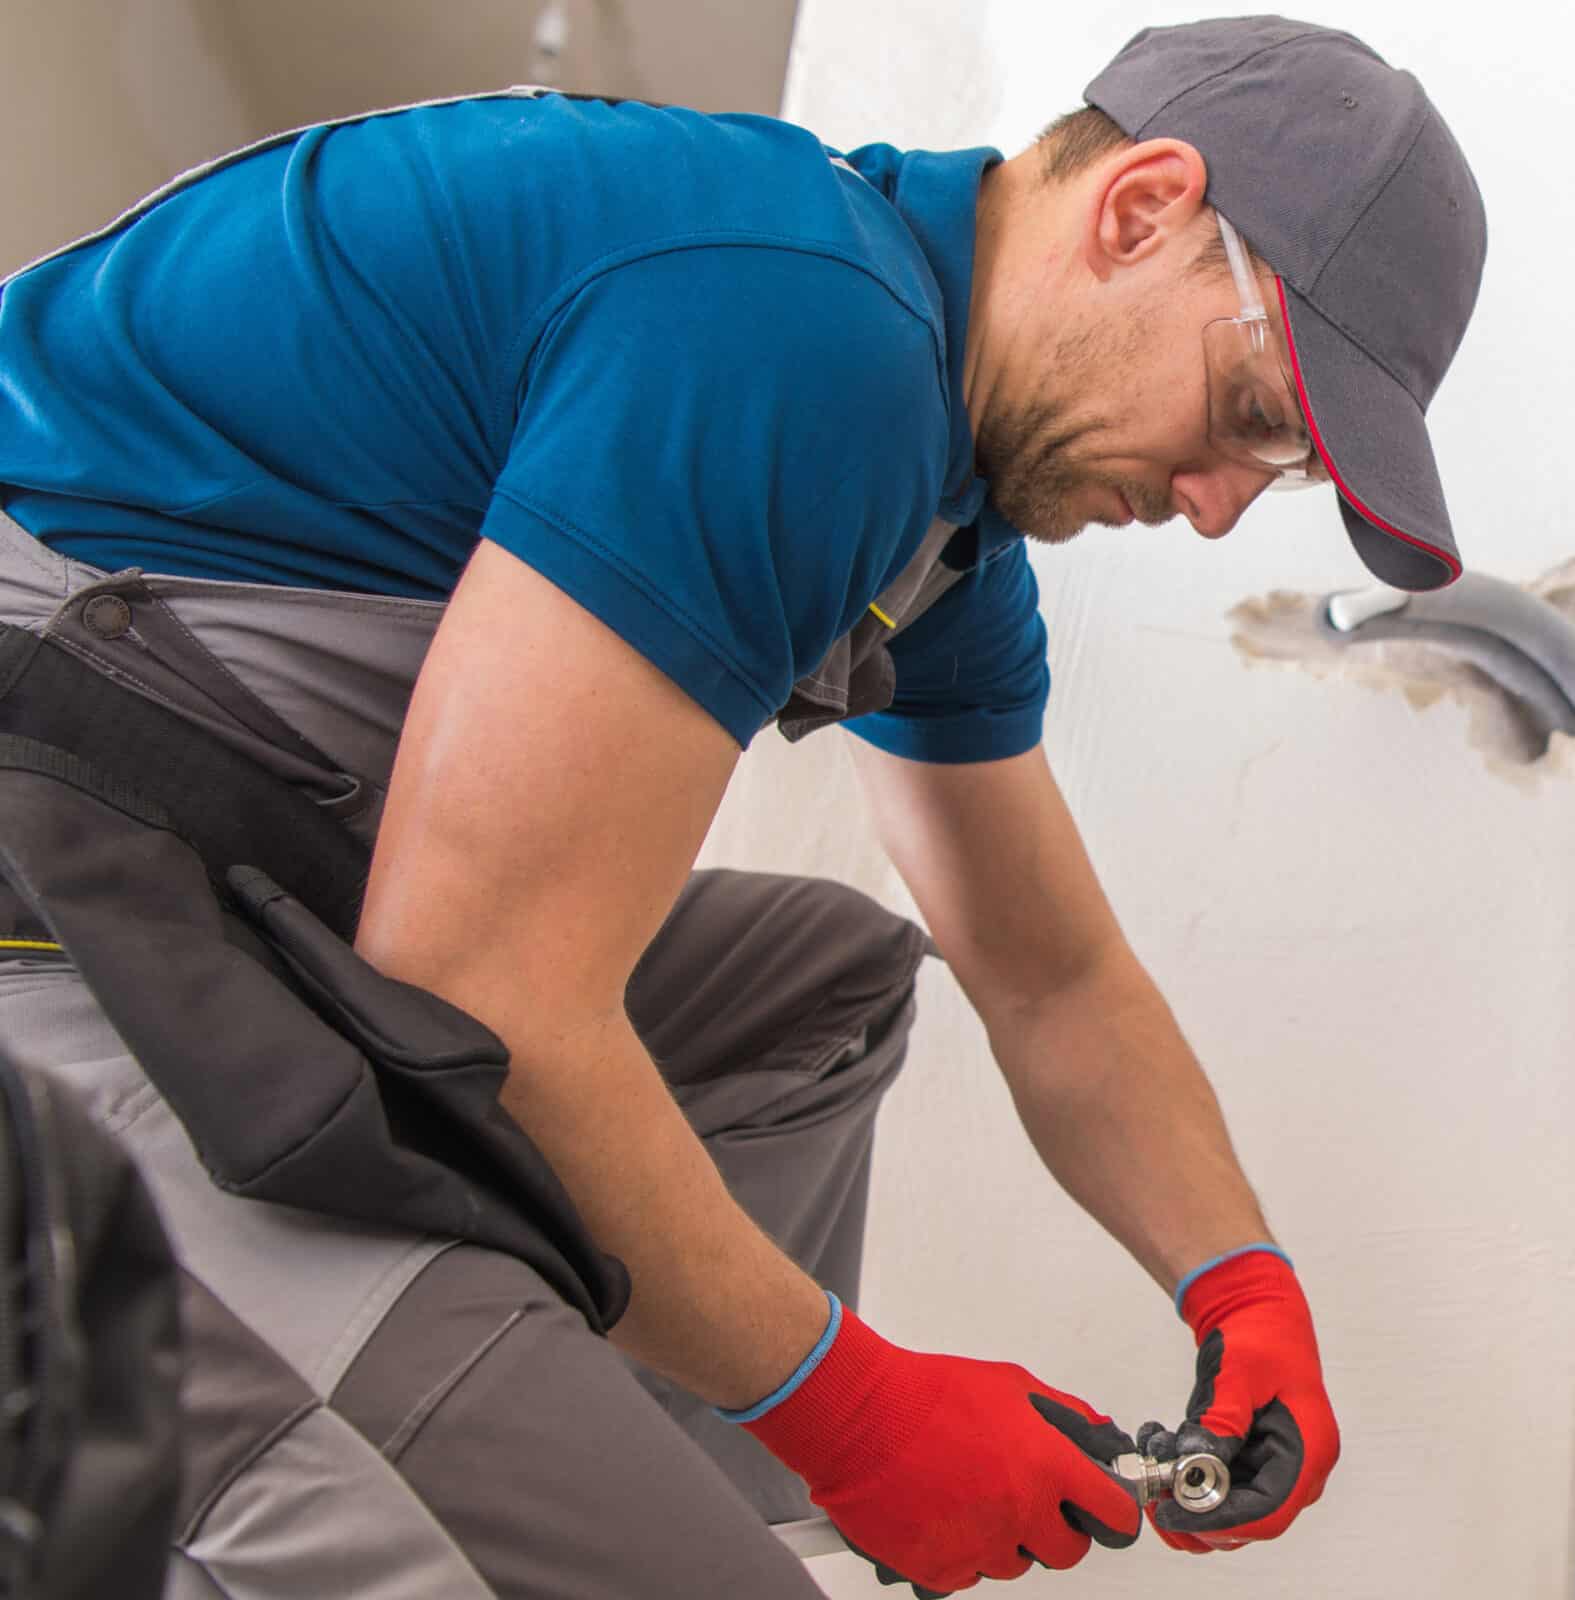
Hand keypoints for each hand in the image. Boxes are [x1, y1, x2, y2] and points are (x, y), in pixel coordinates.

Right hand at [730, 1295, 1140, 1595]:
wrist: (859, 1417)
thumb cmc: (926, 1394)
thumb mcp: (1007, 1385)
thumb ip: (1060, 1413)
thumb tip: (1092, 1435)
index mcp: (1046, 1467)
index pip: (1113, 1514)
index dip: (1113, 1513)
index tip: (1107, 1512)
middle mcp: (1021, 1515)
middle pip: (1066, 1552)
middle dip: (1053, 1529)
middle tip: (1027, 1501)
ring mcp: (981, 1548)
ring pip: (1014, 1563)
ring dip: (1002, 1537)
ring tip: (968, 1493)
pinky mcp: (941, 1571)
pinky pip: (968, 1574)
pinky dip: (960, 1550)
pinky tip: (942, 1511)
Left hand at [1140, 1249, 1339, 1552]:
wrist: (1256, 1308)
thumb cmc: (1259, 1334)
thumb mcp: (1238, 1373)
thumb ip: (1220, 1420)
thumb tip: (1194, 1464)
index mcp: (1309, 1452)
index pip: (1268, 1514)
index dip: (1219, 1521)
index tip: (1173, 1514)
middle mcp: (1296, 1471)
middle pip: (1246, 1521)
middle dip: (1194, 1511)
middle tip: (1150, 1487)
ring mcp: (1271, 1468)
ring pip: (1225, 1509)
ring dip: (1182, 1491)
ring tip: (1151, 1450)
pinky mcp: (1247, 1459)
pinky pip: (1214, 1484)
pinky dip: (1182, 1471)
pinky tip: (1157, 1435)